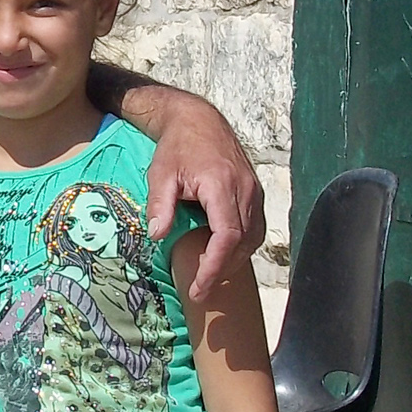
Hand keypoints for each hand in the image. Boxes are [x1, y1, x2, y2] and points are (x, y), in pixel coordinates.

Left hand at [143, 93, 263, 298]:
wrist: (199, 121)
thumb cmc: (177, 147)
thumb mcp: (160, 174)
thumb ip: (159, 205)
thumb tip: (156, 236)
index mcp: (221, 186)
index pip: (227, 236)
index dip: (214, 266)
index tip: (199, 287)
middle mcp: (245, 190)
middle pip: (243, 243)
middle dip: (222, 270)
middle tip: (200, 290)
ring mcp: (254, 191)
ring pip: (253, 237)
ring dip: (234, 260)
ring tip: (210, 275)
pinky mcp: (255, 192)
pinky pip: (255, 227)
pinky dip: (241, 246)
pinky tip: (222, 254)